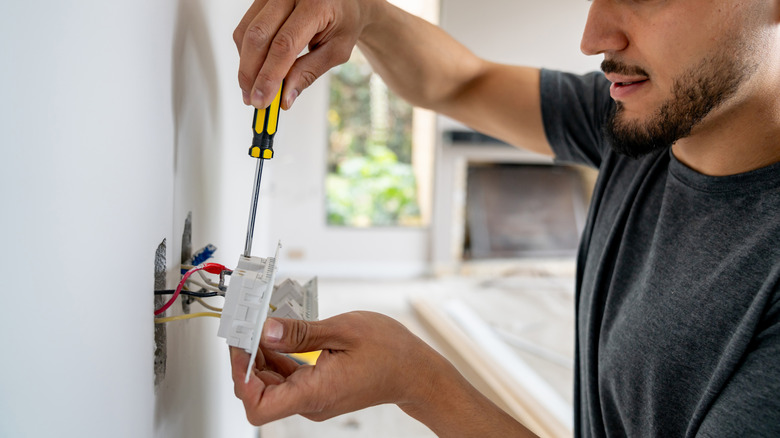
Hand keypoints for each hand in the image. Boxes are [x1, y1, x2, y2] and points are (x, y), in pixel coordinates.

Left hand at [229, 311, 440, 424]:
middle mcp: (311, 402)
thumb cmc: (390, 351)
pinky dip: (276, 358)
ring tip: (260, 326)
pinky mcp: (318, 390)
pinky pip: (286, 379)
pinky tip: (278, 336)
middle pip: (260, 393)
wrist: (415, 371)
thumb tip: (266, 332)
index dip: (241, 378)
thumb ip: (300, 333)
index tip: (242, 347)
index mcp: (316, 392)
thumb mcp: (343, 330)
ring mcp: (314, 398)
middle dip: (247, 360)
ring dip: (260, 357)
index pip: (259, 406)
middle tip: (246, 327)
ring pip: (271, 385)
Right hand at [233, 0, 379, 109]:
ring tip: (252, 89)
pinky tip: (256, 68)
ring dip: (246, 64)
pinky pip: (246, 26)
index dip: (269, 76)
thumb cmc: (344, 23)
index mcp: (316, 4)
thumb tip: (283, 98)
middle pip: (258, 36)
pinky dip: (247, 52)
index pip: (284, 44)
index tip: (262, 101)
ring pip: (247, 31)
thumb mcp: (336, 51)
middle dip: (251, 73)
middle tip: (252, 100)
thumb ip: (309, 72)